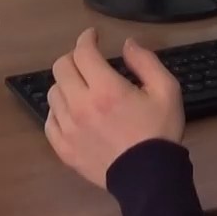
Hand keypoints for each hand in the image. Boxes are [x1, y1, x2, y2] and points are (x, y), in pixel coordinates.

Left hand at [44, 28, 184, 188]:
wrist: (149, 178)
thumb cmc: (158, 132)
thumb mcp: (167, 91)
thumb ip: (146, 62)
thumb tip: (126, 44)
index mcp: (106, 89)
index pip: (83, 52)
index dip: (87, 38)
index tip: (93, 37)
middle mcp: (81, 105)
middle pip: (61, 68)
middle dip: (74, 58)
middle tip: (88, 61)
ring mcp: (68, 128)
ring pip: (53, 92)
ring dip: (66, 84)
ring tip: (82, 87)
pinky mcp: (63, 148)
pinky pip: (49, 120)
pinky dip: (58, 110)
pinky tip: (72, 111)